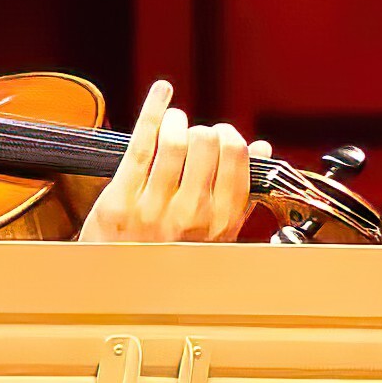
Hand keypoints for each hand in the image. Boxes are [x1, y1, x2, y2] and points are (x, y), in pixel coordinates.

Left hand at [90, 82, 258, 245]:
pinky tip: (162, 93)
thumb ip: (239, 195)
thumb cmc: (168, 260)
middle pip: (208, 144)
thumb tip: (260, 148)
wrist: (121, 289)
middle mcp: (191, 216)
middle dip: (203, 130)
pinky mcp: (121, 198)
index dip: (230, 138)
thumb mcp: (214, 237)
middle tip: (194, 136)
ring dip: (177, 121)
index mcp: (220, 224)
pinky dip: (153, 109)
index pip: (237, 159)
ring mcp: (154, 207)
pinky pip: (141, 143)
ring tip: (174, 123)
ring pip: (175, 141)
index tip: (221, 137)